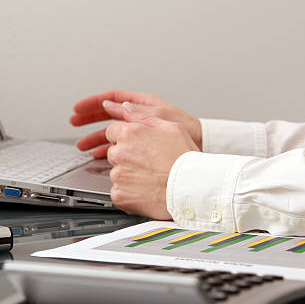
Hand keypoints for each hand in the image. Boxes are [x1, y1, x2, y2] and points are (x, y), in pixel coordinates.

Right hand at [71, 90, 201, 157]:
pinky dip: (108, 150)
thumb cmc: (186, 130)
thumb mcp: (157, 116)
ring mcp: (140, 132)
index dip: (92, 103)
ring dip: (96, 139)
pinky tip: (99, 157)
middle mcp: (139, 117)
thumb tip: (110, 105)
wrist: (200, 150)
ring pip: (112, 133)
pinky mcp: (143, 147)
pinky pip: (120, 146)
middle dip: (89, 120)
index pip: (111, 99)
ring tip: (82, 147)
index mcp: (142, 104)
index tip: (78, 109)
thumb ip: (133, 111)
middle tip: (73, 124)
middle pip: (107, 115)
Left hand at [105, 104, 199, 218]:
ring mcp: (118, 175)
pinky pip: (119, 192)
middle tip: (149, 164)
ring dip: (128, 175)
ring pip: (117, 173)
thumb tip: (125, 108)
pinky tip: (146, 190)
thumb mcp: (172, 127)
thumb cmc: (185, 160)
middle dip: (126, 157)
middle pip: (114, 152)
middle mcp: (120, 153)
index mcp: (130, 134)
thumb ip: (143, 116)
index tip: (139, 146)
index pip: (112, 131)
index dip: (127, 139)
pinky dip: (129, 193)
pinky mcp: (119, 195)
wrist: (191, 189)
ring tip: (150, 178)